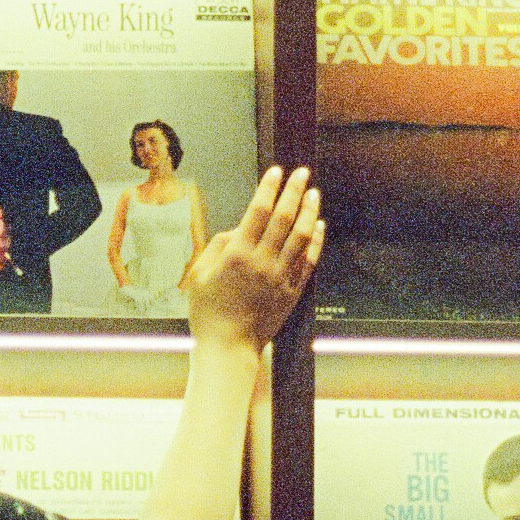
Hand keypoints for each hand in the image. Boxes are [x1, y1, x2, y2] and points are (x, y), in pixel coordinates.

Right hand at [183, 166, 322, 355]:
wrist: (228, 347)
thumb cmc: (207, 313)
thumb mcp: (199, 275)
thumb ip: (217, 246)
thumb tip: (238, 229)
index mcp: (237, 255)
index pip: (258, 211)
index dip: (268, 188)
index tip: (276, 171)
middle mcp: (262, 262)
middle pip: (284, 217)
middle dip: (294, 191)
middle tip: (302, 172)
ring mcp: (281, 277)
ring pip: (302, 236)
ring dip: (309, 211)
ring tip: (314, 192)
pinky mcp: (292, 291)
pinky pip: (309, 260)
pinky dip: (317, 240)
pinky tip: (319, 225)